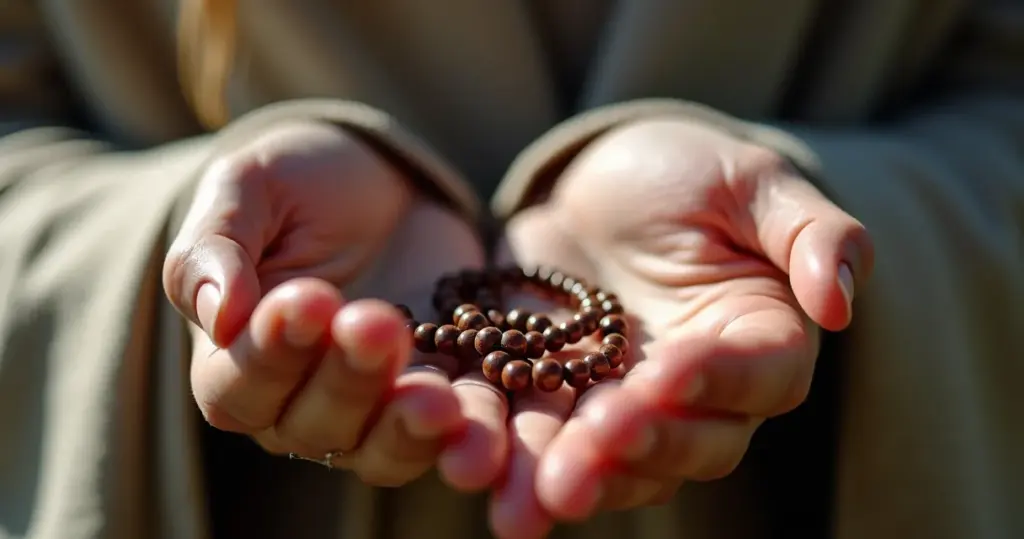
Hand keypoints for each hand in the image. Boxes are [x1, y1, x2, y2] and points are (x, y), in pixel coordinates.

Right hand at [163, 121, 505, 487]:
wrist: (386, 190)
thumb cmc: (298, 187)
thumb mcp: (249, 190)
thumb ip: (216, 246)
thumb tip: (218, 312)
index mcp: (236, 362)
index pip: (237, 385)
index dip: (269, 354)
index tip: (304, 302)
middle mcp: (299, 406)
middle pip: (314, 424)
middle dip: (347, 378)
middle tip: (376, 323)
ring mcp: (374, 413)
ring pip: (382, 449)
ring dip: (407, 427)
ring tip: (435, 398)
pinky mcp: (443, 398)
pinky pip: (453, 434)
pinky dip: (468, 432)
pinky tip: (480, 415)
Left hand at [491, 118, 872, 535]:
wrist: (598, 186)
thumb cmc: (690, 174)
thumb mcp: (751, 180)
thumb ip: (810, 231)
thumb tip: (841, 301)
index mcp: (761, 339)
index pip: (758, 375)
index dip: (717, 380)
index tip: (667, 371)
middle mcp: (700, 394)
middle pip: (691, 443)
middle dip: (644, 446)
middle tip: (599, 441)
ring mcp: (627, 405)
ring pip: (616, 462)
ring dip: (577, 477)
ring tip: (536, 495)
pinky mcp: (560, 403)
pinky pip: (543, 440)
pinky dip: (516, 459)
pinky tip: (481, 472)